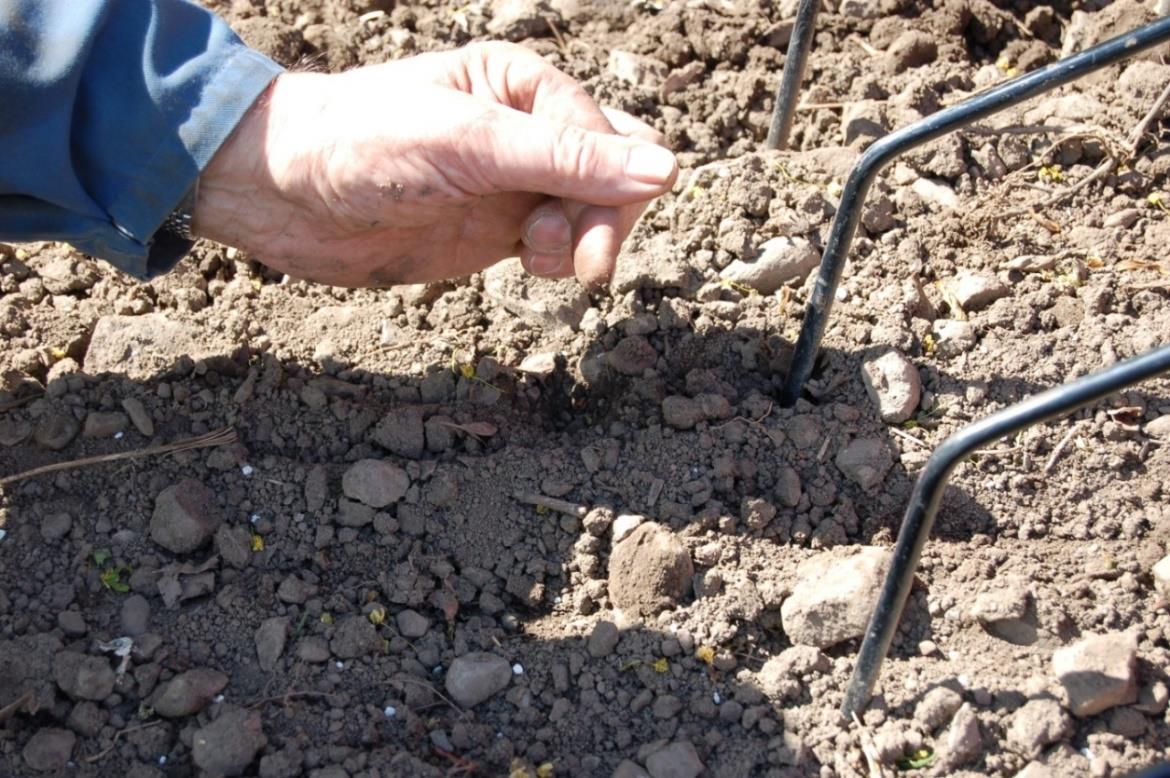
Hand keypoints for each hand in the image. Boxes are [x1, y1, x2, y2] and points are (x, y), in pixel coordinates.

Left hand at [192, 41, 677, 288]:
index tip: (586, 241)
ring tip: (533, 255)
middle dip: (603, 219)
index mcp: (524, 84)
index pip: (607, 136)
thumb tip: (667, 173)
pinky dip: (559, 261)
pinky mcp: (499, 230)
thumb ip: (566, 160)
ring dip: (580, 243)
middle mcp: (527, 130)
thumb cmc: (366, 143)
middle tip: (578, 263)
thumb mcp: (471, 144)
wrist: (285, 194)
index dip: (608, 187)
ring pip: (593, 213)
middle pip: (615, 174)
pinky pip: (561, 245)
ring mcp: (515, 183)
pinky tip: (526, 263)